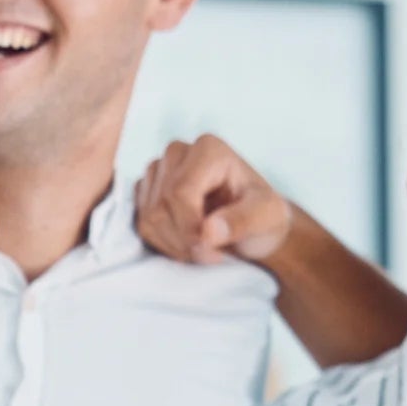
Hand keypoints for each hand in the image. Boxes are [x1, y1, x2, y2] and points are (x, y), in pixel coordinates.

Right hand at [134, 135, 293, 266]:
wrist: (252, 223)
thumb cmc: (262, 214)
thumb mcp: (266, 216)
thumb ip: (242, 221)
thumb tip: (208, 232)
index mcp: (208, 149)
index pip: (179, 191)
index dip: (189, 228)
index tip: (210, 252)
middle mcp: (178, 153)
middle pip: (160, 207)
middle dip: (182, 241)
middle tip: (209, 256)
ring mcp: (157, 172)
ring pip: (147, 218)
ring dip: (172, 246)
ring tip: (201, 251)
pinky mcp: (146, 192)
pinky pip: (140, 224)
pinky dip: (162, 243)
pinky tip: (186, 244)